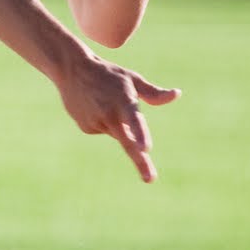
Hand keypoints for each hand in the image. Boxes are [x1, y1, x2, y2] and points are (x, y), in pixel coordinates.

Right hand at [55, 47, 179, 182]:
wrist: (72, 70)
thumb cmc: (109, 74)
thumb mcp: (132, 79)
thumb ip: (154, 93)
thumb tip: (177, 94)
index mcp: (123, 100)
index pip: (134, 120)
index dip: (139, 134)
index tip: (145, 149)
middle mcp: (109, 113)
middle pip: (128, 142)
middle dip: (141, 162)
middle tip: (151, 179)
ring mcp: (95, 122)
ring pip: (117, 133)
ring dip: (117, 123)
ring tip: (104, 101)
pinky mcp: (86, 128)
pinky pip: (104, 130)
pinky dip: (104, 122)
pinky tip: (94, 107)